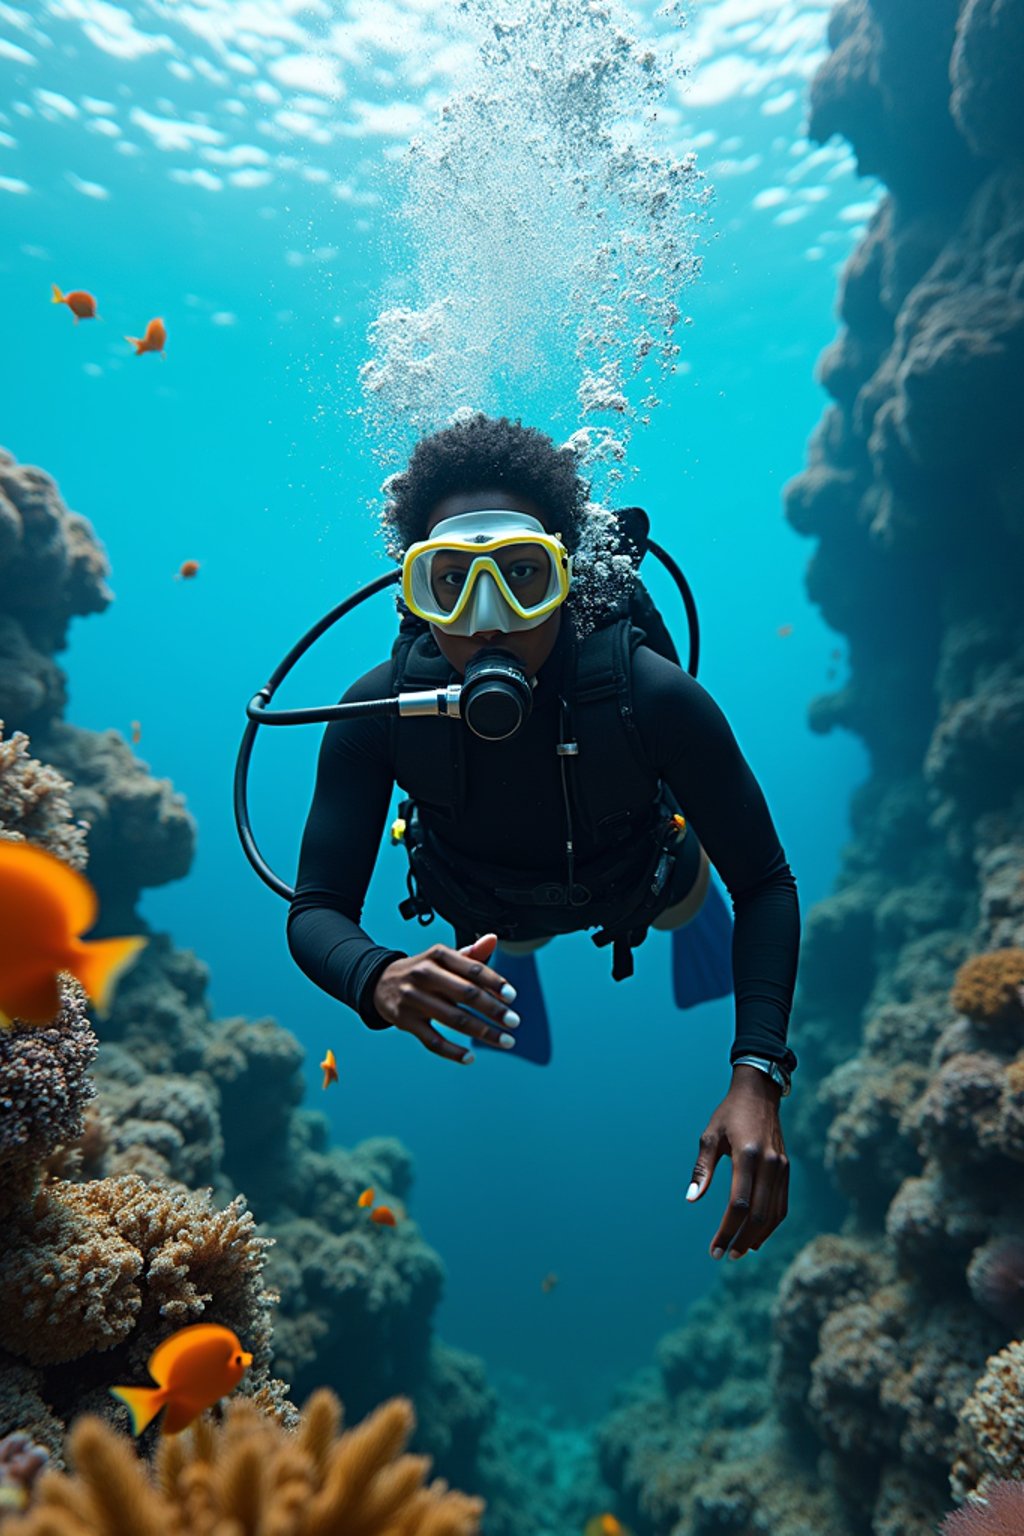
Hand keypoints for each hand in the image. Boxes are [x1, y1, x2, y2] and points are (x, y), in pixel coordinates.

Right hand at [371, 933, 518, 1064]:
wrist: (379, 982)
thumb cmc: (422, 971)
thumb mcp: (442, 958)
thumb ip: (470, 954)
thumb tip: (493, 939)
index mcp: (437, 955)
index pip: (472, 968)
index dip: (495, 982)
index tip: (512, 997)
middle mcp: (424, 974)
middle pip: (466, 994)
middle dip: (494, 1010)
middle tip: (514, 1022)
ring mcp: (413, 999)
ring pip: (454, 1020)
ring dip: (483, 1032)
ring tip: (505, 1041)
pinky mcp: (405, 1021)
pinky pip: (432, 1040)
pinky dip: (452, 1051)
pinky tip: (470, 1057)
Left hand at [685, 1065, 788, 1259]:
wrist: (760, 1094)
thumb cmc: (729, 1114)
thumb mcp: (710, 1136)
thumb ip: (702, 1168)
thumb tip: (691, 1198)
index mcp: (747, 1154)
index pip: (739, 1204)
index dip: (727, 1230)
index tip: (714, 1249)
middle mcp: (769, 1163)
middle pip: (759, 1214)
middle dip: (741, 1239)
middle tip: (724, 1256)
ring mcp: (782, 1167)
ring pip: (774, 1214)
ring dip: (757, 1237)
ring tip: (739, 1251)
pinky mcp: (787, 1169)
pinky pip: (782, 1205)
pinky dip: (771, 1225)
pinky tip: (757, 1236)